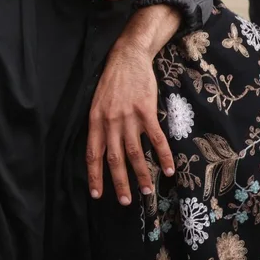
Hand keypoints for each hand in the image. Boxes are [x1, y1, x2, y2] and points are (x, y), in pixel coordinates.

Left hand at [87, 33, 175, 205]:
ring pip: (135, 152)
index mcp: (95, 121)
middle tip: (124, 202)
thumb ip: (99, 125)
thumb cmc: (112, 81)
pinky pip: (155, 139)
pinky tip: (167, 169)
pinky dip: (162, 155)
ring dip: (141, 174)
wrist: (128, 57)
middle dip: (119, 182)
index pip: (93, 154)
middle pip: (115, 158)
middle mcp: (110, 122)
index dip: (95, 175)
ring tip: (147, 191)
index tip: (97, 194)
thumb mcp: (97, 103)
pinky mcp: (146, 111)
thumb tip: (102, 149)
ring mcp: (129, 117)